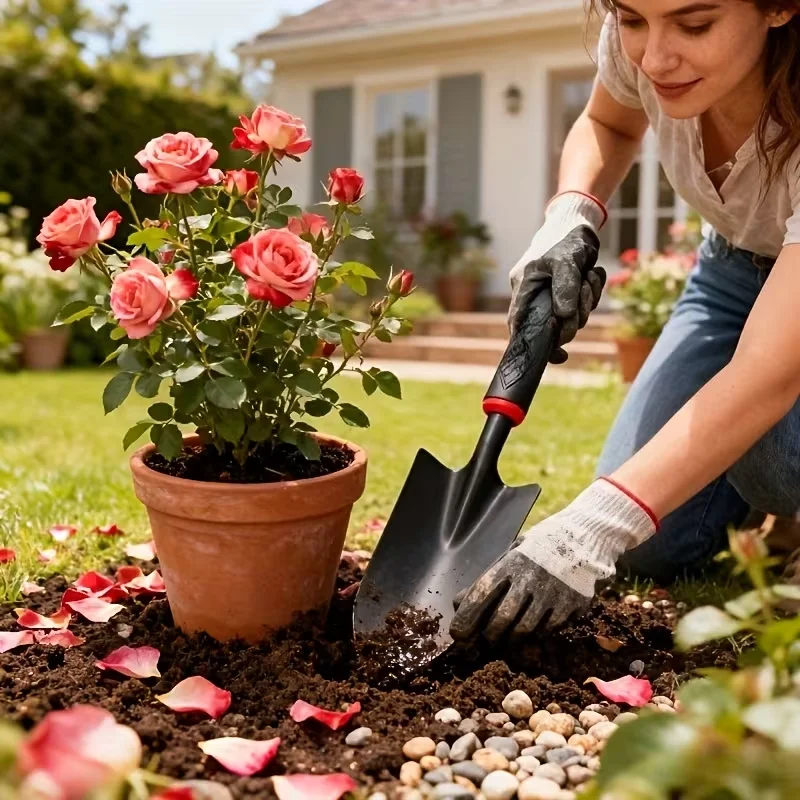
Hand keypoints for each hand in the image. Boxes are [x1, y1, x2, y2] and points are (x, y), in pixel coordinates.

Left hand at [449, 477, 659, 642]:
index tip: (457, 634)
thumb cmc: (540, 548)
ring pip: (526, 629)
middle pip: (502, 619)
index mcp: (511, 563)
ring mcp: (553, 594)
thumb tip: (458, 602)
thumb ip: (487, 579)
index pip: (481, 594)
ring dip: (512, 638)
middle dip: (490, 634)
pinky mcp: (572, 605)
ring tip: (507, 636)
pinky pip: (549, 629)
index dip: (467, 617)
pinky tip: (535, 625)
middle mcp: (531, 579)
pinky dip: (539, 632)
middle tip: (486, 638)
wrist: (585, 537)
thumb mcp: (511, 554)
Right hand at [509, 192, 607, 363]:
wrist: (579, 219)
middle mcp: (532, 293)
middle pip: (550, 324)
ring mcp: (549, 293)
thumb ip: (565, 289)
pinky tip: (593, 276)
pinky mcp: (564, 291)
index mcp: (523, 286)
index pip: (519, 324)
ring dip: (586, 302)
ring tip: (590, 277)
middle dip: (574, 316)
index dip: (532, 343)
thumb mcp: (567, 261)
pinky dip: (590, 294)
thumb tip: (564, 317)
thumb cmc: (567, 237)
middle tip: (585, 296)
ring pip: (568, 316)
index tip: (554, 354)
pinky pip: (578, 305)